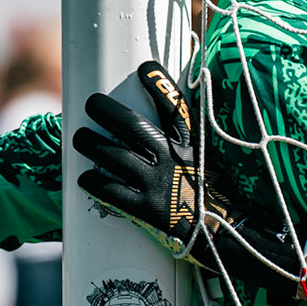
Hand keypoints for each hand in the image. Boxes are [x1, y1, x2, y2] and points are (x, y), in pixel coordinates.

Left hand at [73, 60, 306, 286]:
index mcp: (191, 147)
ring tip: (78, 137)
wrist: (228, 237)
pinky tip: (83, 178)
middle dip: (108, 111)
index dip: (160, 86)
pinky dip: (95, 183)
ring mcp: (158, 183)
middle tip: (91, 102)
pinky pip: (113, 191)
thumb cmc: (217, 202)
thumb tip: (168, 137)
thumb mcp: (208, 165)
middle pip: (134, 126)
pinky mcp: (147, 209)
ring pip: (116, 155)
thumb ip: (189, 149)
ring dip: (93, 144)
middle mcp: (172, 159)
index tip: (145, 67)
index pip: (175, 109)